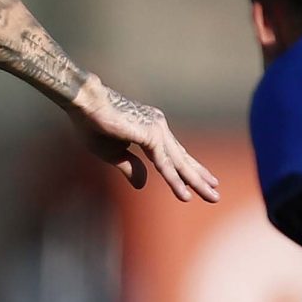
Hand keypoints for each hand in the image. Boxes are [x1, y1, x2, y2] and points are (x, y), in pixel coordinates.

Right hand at [67, 76, 220, 201]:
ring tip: (213, 197)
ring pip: (179, 163)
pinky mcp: (151, 136)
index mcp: (150, 129)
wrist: (84, 104)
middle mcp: (158, 127)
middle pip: (182, 158)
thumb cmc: (92, 124)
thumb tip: (144, 185)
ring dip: (196, 182)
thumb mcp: (112, 153)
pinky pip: (165, 165)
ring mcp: (157, 130)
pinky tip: (185, 195)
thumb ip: (130, 167)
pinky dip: (175, 181)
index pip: (174, 154)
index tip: (204, 180)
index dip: (188, 169)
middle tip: (216, 193)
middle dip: (199, 177)